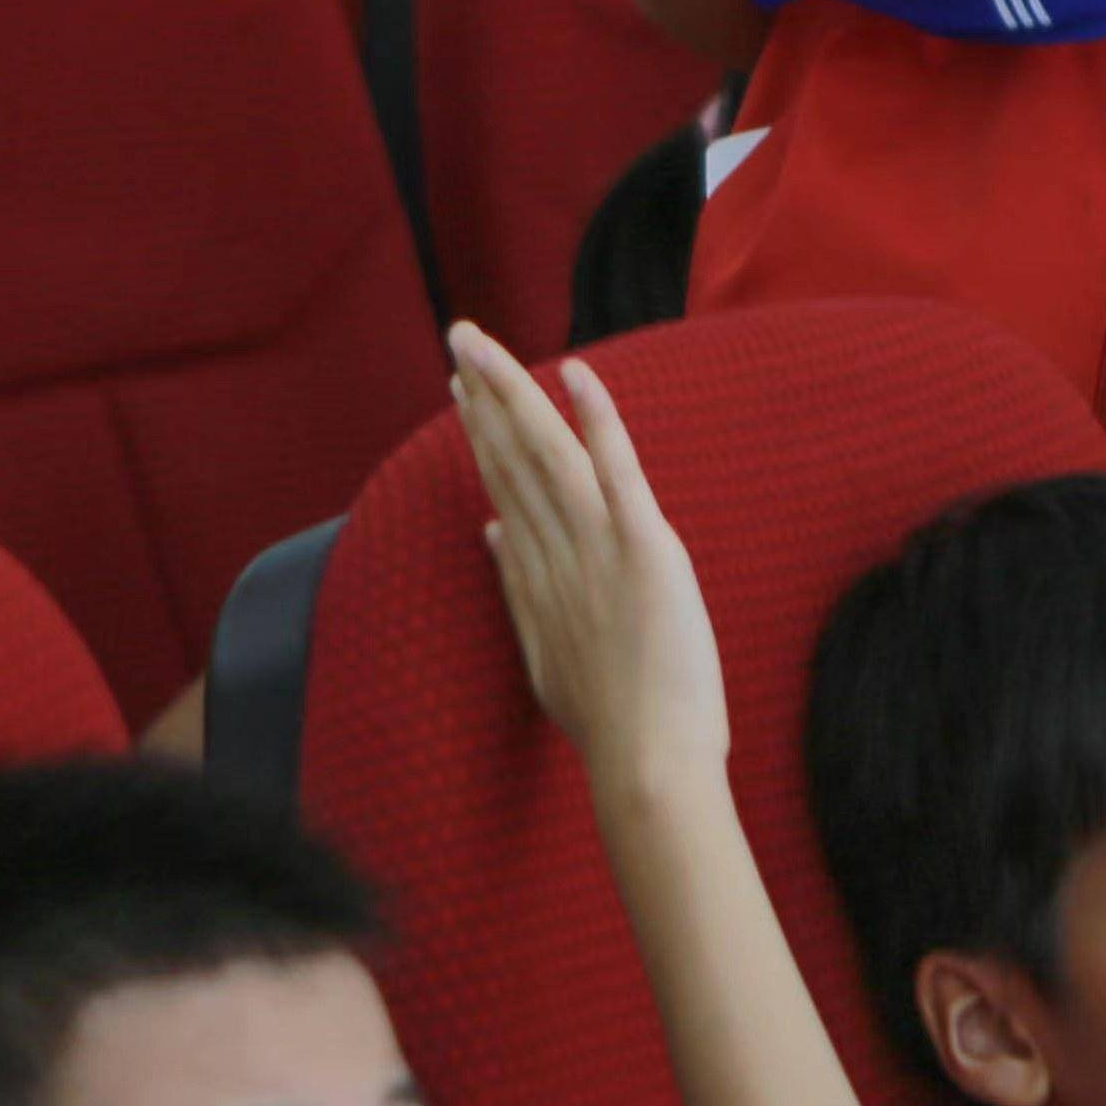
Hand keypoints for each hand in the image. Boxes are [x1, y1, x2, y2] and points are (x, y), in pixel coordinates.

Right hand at [450, 324, 728, 785]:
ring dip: (512, 391)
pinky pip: (616, 469)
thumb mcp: (548, 659)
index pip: (502, 489)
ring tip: (480, 344)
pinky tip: (575, 371)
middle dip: (483, 395)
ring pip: (545, 452)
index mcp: (534, 579)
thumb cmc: (610, 726)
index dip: (482, 434)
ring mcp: (596, 547)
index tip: (464, 391)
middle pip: (511, 459)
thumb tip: (492, 536)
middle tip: (458, 340)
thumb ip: (519, 592)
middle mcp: (553, 554)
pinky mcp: (643, 547)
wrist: (647, 766)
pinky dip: (597, 417)